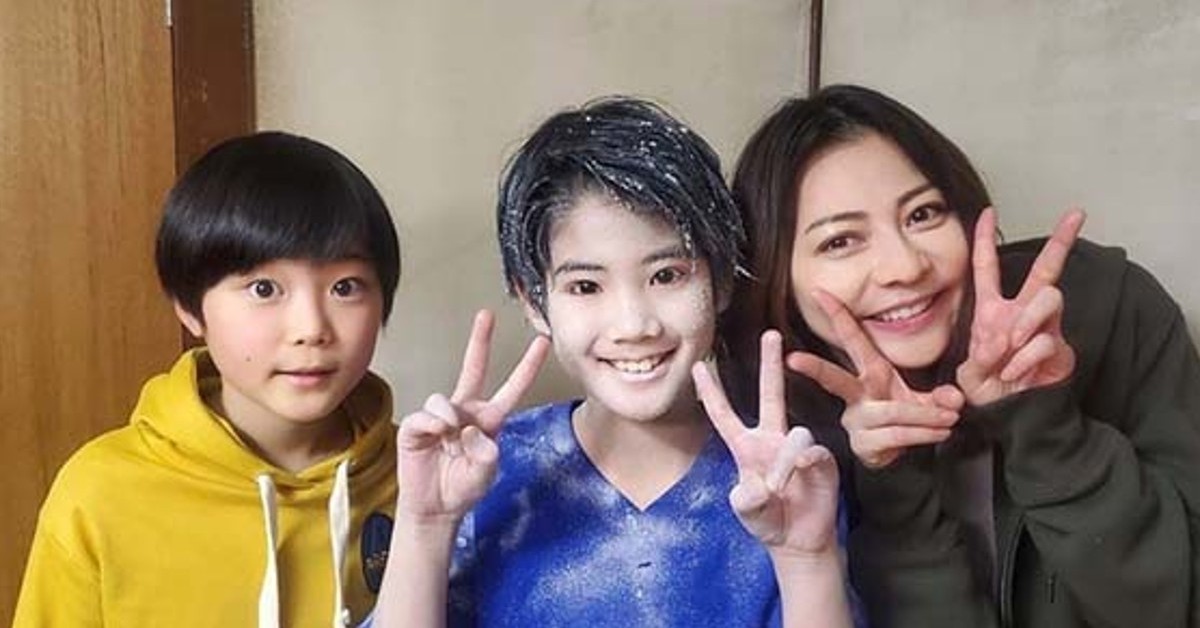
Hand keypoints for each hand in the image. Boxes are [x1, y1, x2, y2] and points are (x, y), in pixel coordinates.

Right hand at [396, 310, 549, 523]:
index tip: (542, 342)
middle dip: (480, 341)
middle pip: (474, 369)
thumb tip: (469, 428)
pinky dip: (433, 425)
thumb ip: (487, 452)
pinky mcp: (418, 426)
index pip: (511, 388)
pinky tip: (437, 436)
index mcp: (489, 420)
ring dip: (451, 419)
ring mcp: (441, 418)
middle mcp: (466, 412)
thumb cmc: (464, 487)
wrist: (436, 507)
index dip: (527, 366)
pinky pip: (426, 416)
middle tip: (486, 316)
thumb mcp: (487, 472)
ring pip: (445, 399)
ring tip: (451, 440)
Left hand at [692, 330, 839, 555]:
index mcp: (746, 447)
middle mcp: (772, 440)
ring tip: (779, 490)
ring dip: (785, 466)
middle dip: (770, 363)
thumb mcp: (748, 513)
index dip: (711, 391)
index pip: (724, 414)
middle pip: (770, 395)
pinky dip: (804, 468)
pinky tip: (802, 480)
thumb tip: (761, 483)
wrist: (800, 540)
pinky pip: (813, 453)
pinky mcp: (821, 459)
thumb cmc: (768, 521)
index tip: (699, 364)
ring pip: (795, 437)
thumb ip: (747, 500)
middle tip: (770, 333)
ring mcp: (798, 447)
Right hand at [786, 291, 962, 468]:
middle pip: (835, 379)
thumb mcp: (925, 400)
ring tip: (949, 418)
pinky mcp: (864, 444)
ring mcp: (857, 420)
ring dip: (924, 415)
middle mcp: (857, 394)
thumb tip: (953, 399)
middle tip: (794, 359)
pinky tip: (940, 432)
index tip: (819, 292)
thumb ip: (941, 397)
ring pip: (891, 413)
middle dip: (814, 368)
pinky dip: (923, 433)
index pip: (851, 339)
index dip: (836, 315)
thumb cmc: (903, 416)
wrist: (894, 453)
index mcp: (870, 372)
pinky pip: (897, 435)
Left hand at [956, 207, 1083, 405]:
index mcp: (991, 310)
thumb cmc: (987, 389)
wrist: (1009, 415)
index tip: (988, 211)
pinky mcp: (1060, 347)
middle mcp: (1021, 312)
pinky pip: (1047, 340)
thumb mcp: (969, 374)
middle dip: (1061, 240)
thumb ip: (978, 359)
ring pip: (1048, 298)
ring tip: (1011, 346)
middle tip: (1076, 215)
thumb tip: (999, 342)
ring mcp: (1044, 328)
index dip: (985, 240)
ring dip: (1027, 322)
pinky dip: (1026, 360)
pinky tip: (1016, 374)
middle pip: (1045, 269)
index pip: (987, 268)